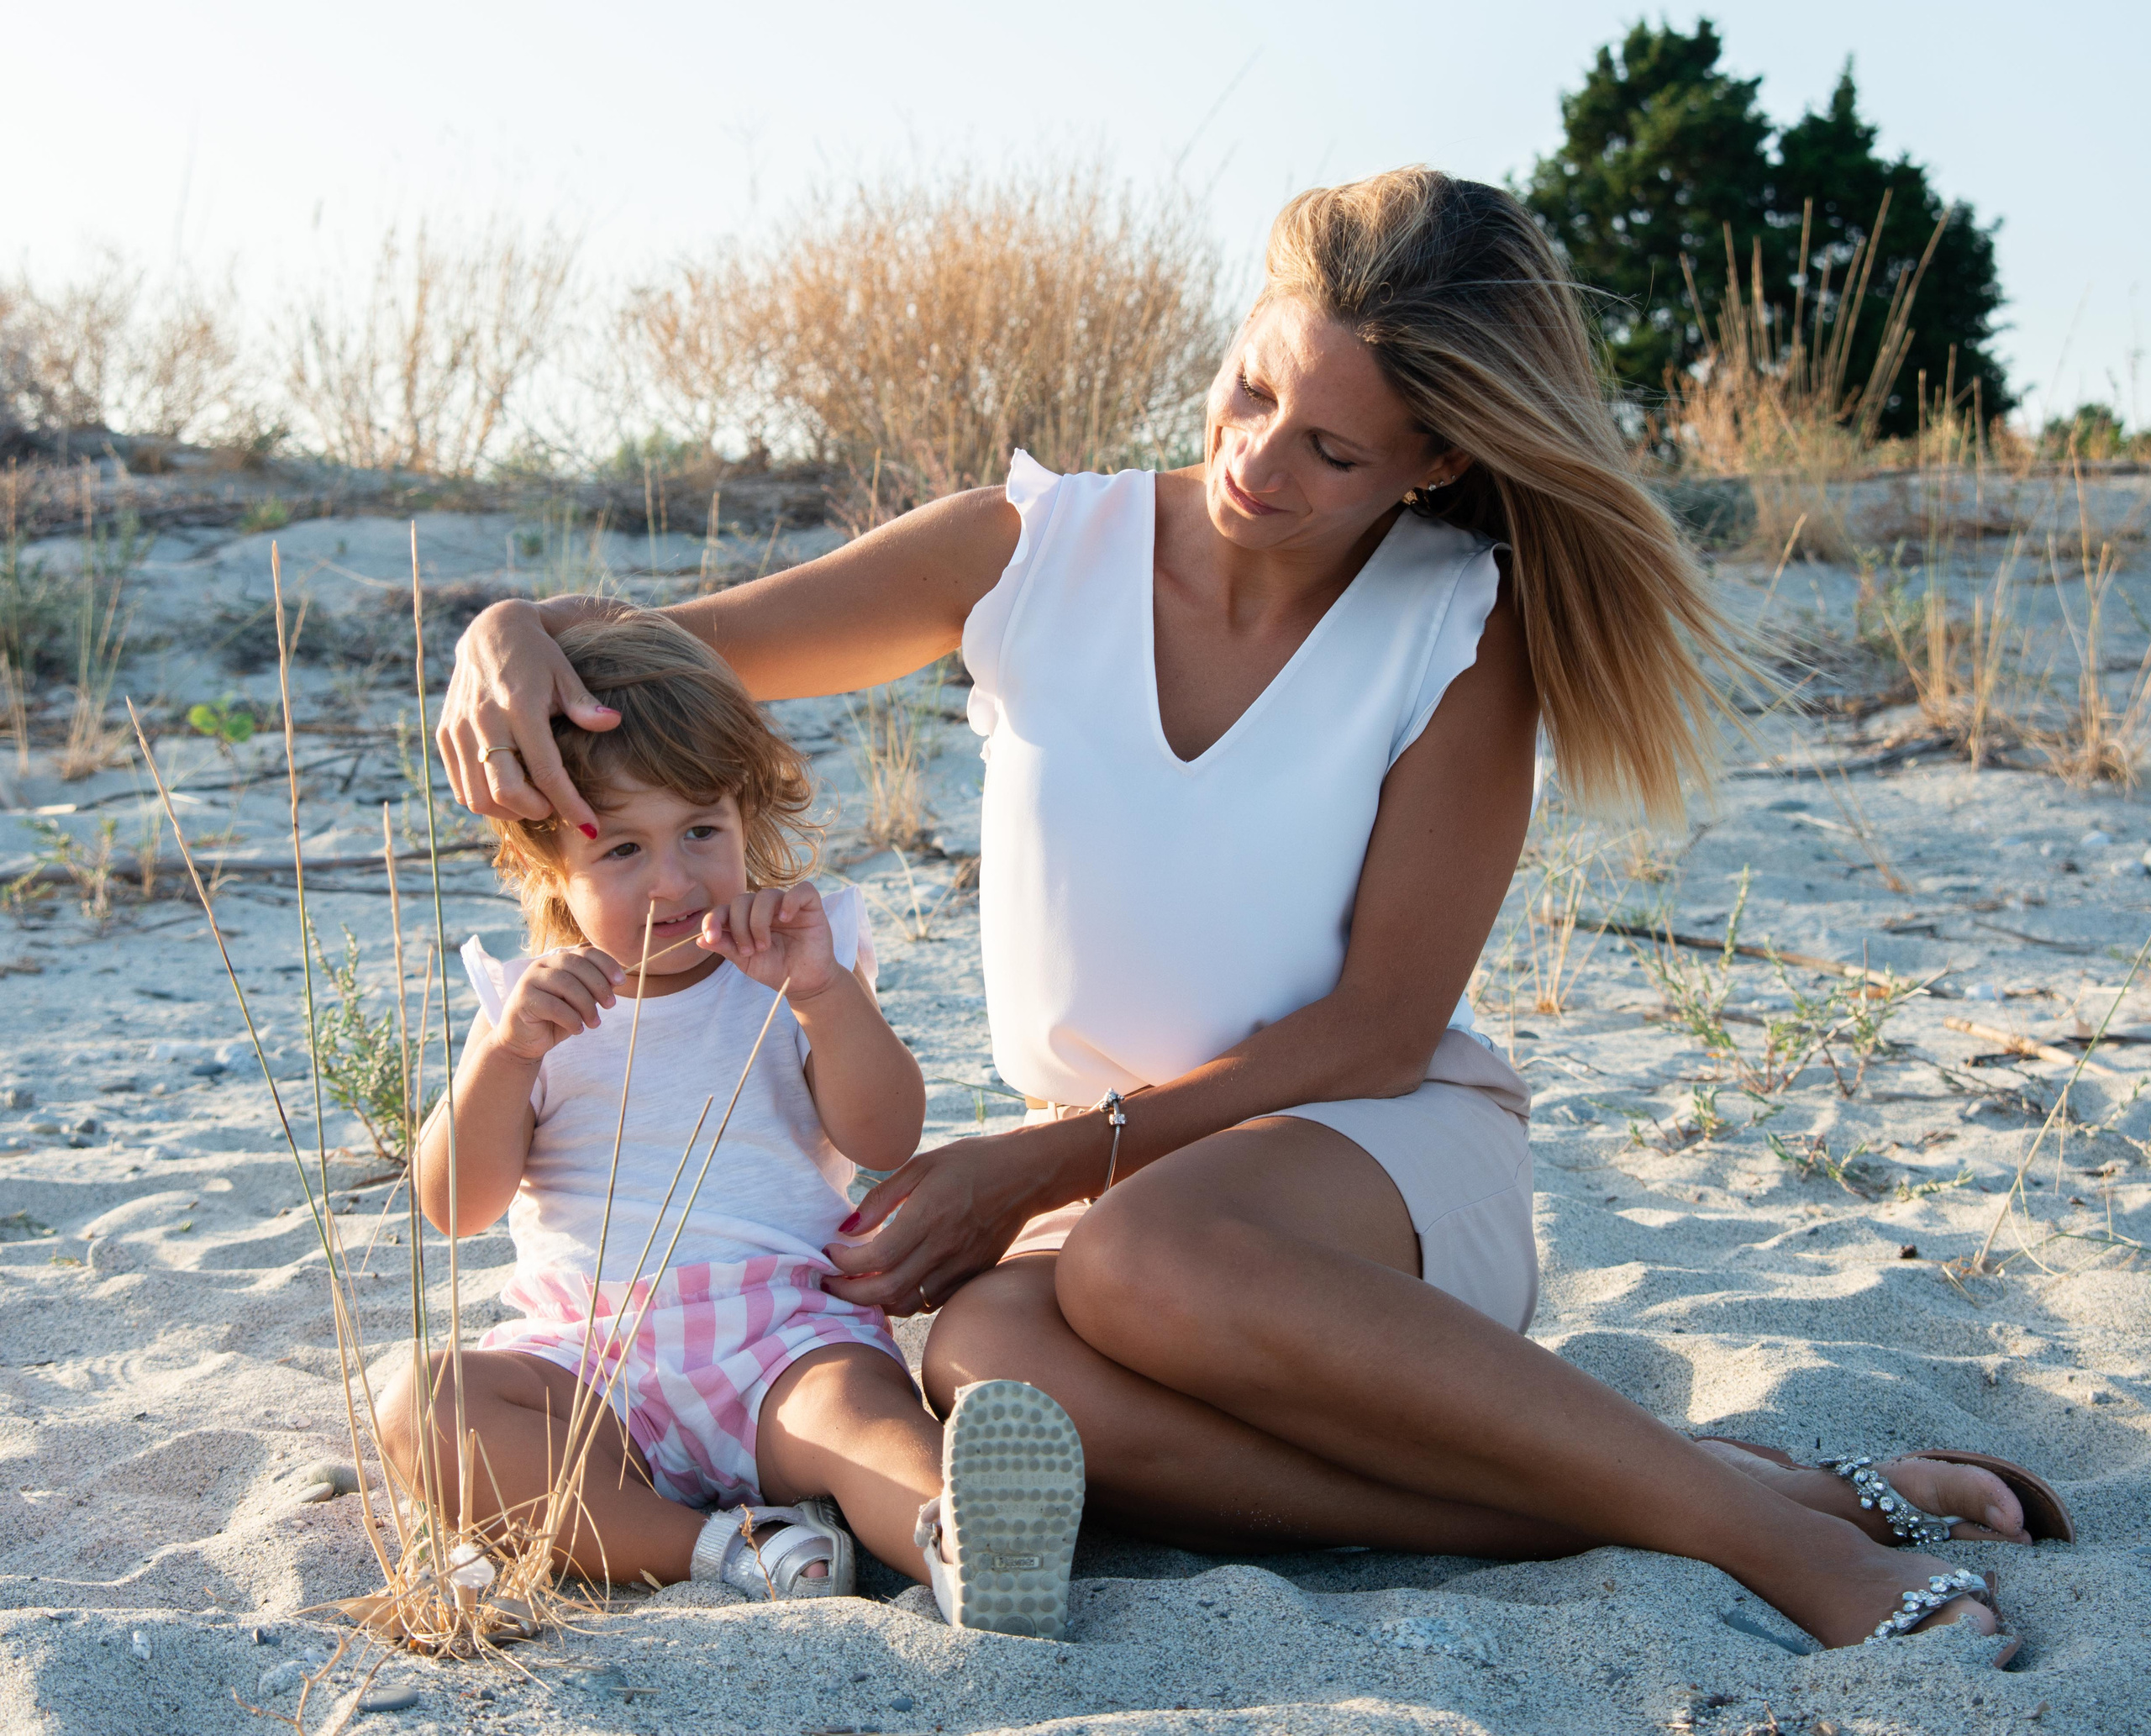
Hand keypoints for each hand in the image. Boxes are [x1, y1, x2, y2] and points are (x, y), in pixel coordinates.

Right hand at [437, 598, 620, 828]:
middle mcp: (485, 720)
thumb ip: (584, 704)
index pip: (545, 771)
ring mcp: (460, 729)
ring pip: (478, 796)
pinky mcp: (445, 734)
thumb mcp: (565, 673)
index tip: (590, 825)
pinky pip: (460, 786)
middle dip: (536, 811)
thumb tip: (613, 722)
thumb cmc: (538, 656)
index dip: (569, 804)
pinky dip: (485, 799)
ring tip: (533, 802)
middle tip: (555, 808)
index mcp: (520, 707)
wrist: (490, 632)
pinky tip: (508, 791)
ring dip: (509, 810)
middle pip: (506, 791)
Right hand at [488, 946, 626, 1061]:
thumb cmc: (555, 1019)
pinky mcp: (523, 999)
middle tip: (610, 1005)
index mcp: (558, 960)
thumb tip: (616, 981)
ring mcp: (530, 980)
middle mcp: (542, 965)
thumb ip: (593, 989)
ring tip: (594, 1023)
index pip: (585, 952)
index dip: (606, 964)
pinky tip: (577, 1029)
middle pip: (576, 965)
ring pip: (566, 984)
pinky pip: (554, 1006)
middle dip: (598, 985)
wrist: (524, 1041)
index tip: (621, 981)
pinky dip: (571, 1019)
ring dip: (586, 1005)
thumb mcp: (578, 1002)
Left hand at [698, 884, 839, 999]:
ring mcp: (786, 905)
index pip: (724, 909)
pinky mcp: (810, 906)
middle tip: (749, 950)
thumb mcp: (746, 962)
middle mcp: (764, 909)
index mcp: (746, 919)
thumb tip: (699, 940)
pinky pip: (801, 890)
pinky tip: (786, 919)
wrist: (805, 982)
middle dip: (739, 926)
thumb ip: (726, 948)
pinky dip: (790, 902)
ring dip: (759, 921)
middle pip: (742, 900)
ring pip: (766, 895)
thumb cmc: (775, 969)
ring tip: (764, 945)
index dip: (713, 919)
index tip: (710, 938)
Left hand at [820, 1125, 1076, 1313]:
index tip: (829, 1252)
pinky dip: (906, 1301)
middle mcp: (945, 1247)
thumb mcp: (920, 1165)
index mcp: (928, 1215)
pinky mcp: (973, 1275)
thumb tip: (847, 1228)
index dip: (844, 1263)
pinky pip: (932, 1302)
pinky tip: (894, 1285)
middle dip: (849, 1293)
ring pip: (908, 1304)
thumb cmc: (971, 1162)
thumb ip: (881, 1198)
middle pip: (887, 1290)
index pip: (876, 1258)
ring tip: (858, 1287)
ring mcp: (962, 1266)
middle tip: (830, 1281)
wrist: (1026, 1174)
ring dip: (876, 1302)